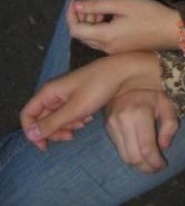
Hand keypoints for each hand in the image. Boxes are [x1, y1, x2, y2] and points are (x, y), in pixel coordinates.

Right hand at [21, 51, 160, 150]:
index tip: (45, 146)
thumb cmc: (98, 87)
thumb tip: (31, 134)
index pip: (28, 114)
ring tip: (83, 124)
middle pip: (43, 118)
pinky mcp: (78, 96)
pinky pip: (69, 113)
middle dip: (54, 130)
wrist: (123, 73)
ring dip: (67, 126)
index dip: (32, 132)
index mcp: (49, 91)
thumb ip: (52, 123)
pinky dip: (76, 119)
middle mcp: (55, 92)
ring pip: (57, 117)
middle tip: (70, 136)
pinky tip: (89, 118)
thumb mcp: (74, 109)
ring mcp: (66, 93)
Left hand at [67, 0, 179, 53]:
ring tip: (100, 6)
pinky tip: (109, 17)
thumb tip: (77, 5)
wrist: (173, 30)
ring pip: (92, 39)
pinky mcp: (122, 50)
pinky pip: (102, 41)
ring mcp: (114, 52)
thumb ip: (98, 5)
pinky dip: (99, 29)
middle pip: (81, 36)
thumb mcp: (123, 4)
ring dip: (90, 23)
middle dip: (80, 17)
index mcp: (106, 37)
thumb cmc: (150, 14)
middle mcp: (106, 48)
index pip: (75, 30)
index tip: (75, 0)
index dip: (71, 14)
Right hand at [105, 89, 178, 172]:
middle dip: (146, 168)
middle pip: (134, 157)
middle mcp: (123, 119)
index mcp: (140, 112)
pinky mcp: (107, 126)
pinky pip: (118, 149)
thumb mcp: (166, 103)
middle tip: (156, 168)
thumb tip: (164, 146)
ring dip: (137, 165)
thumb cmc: (152, 92)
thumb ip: (170, 125)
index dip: (155, 162)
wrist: (127, 78)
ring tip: (148, 164)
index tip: (162, 165)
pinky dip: (129, 155)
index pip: (146, 148)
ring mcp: (113, 123)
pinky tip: (138, 153)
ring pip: (124, 156)